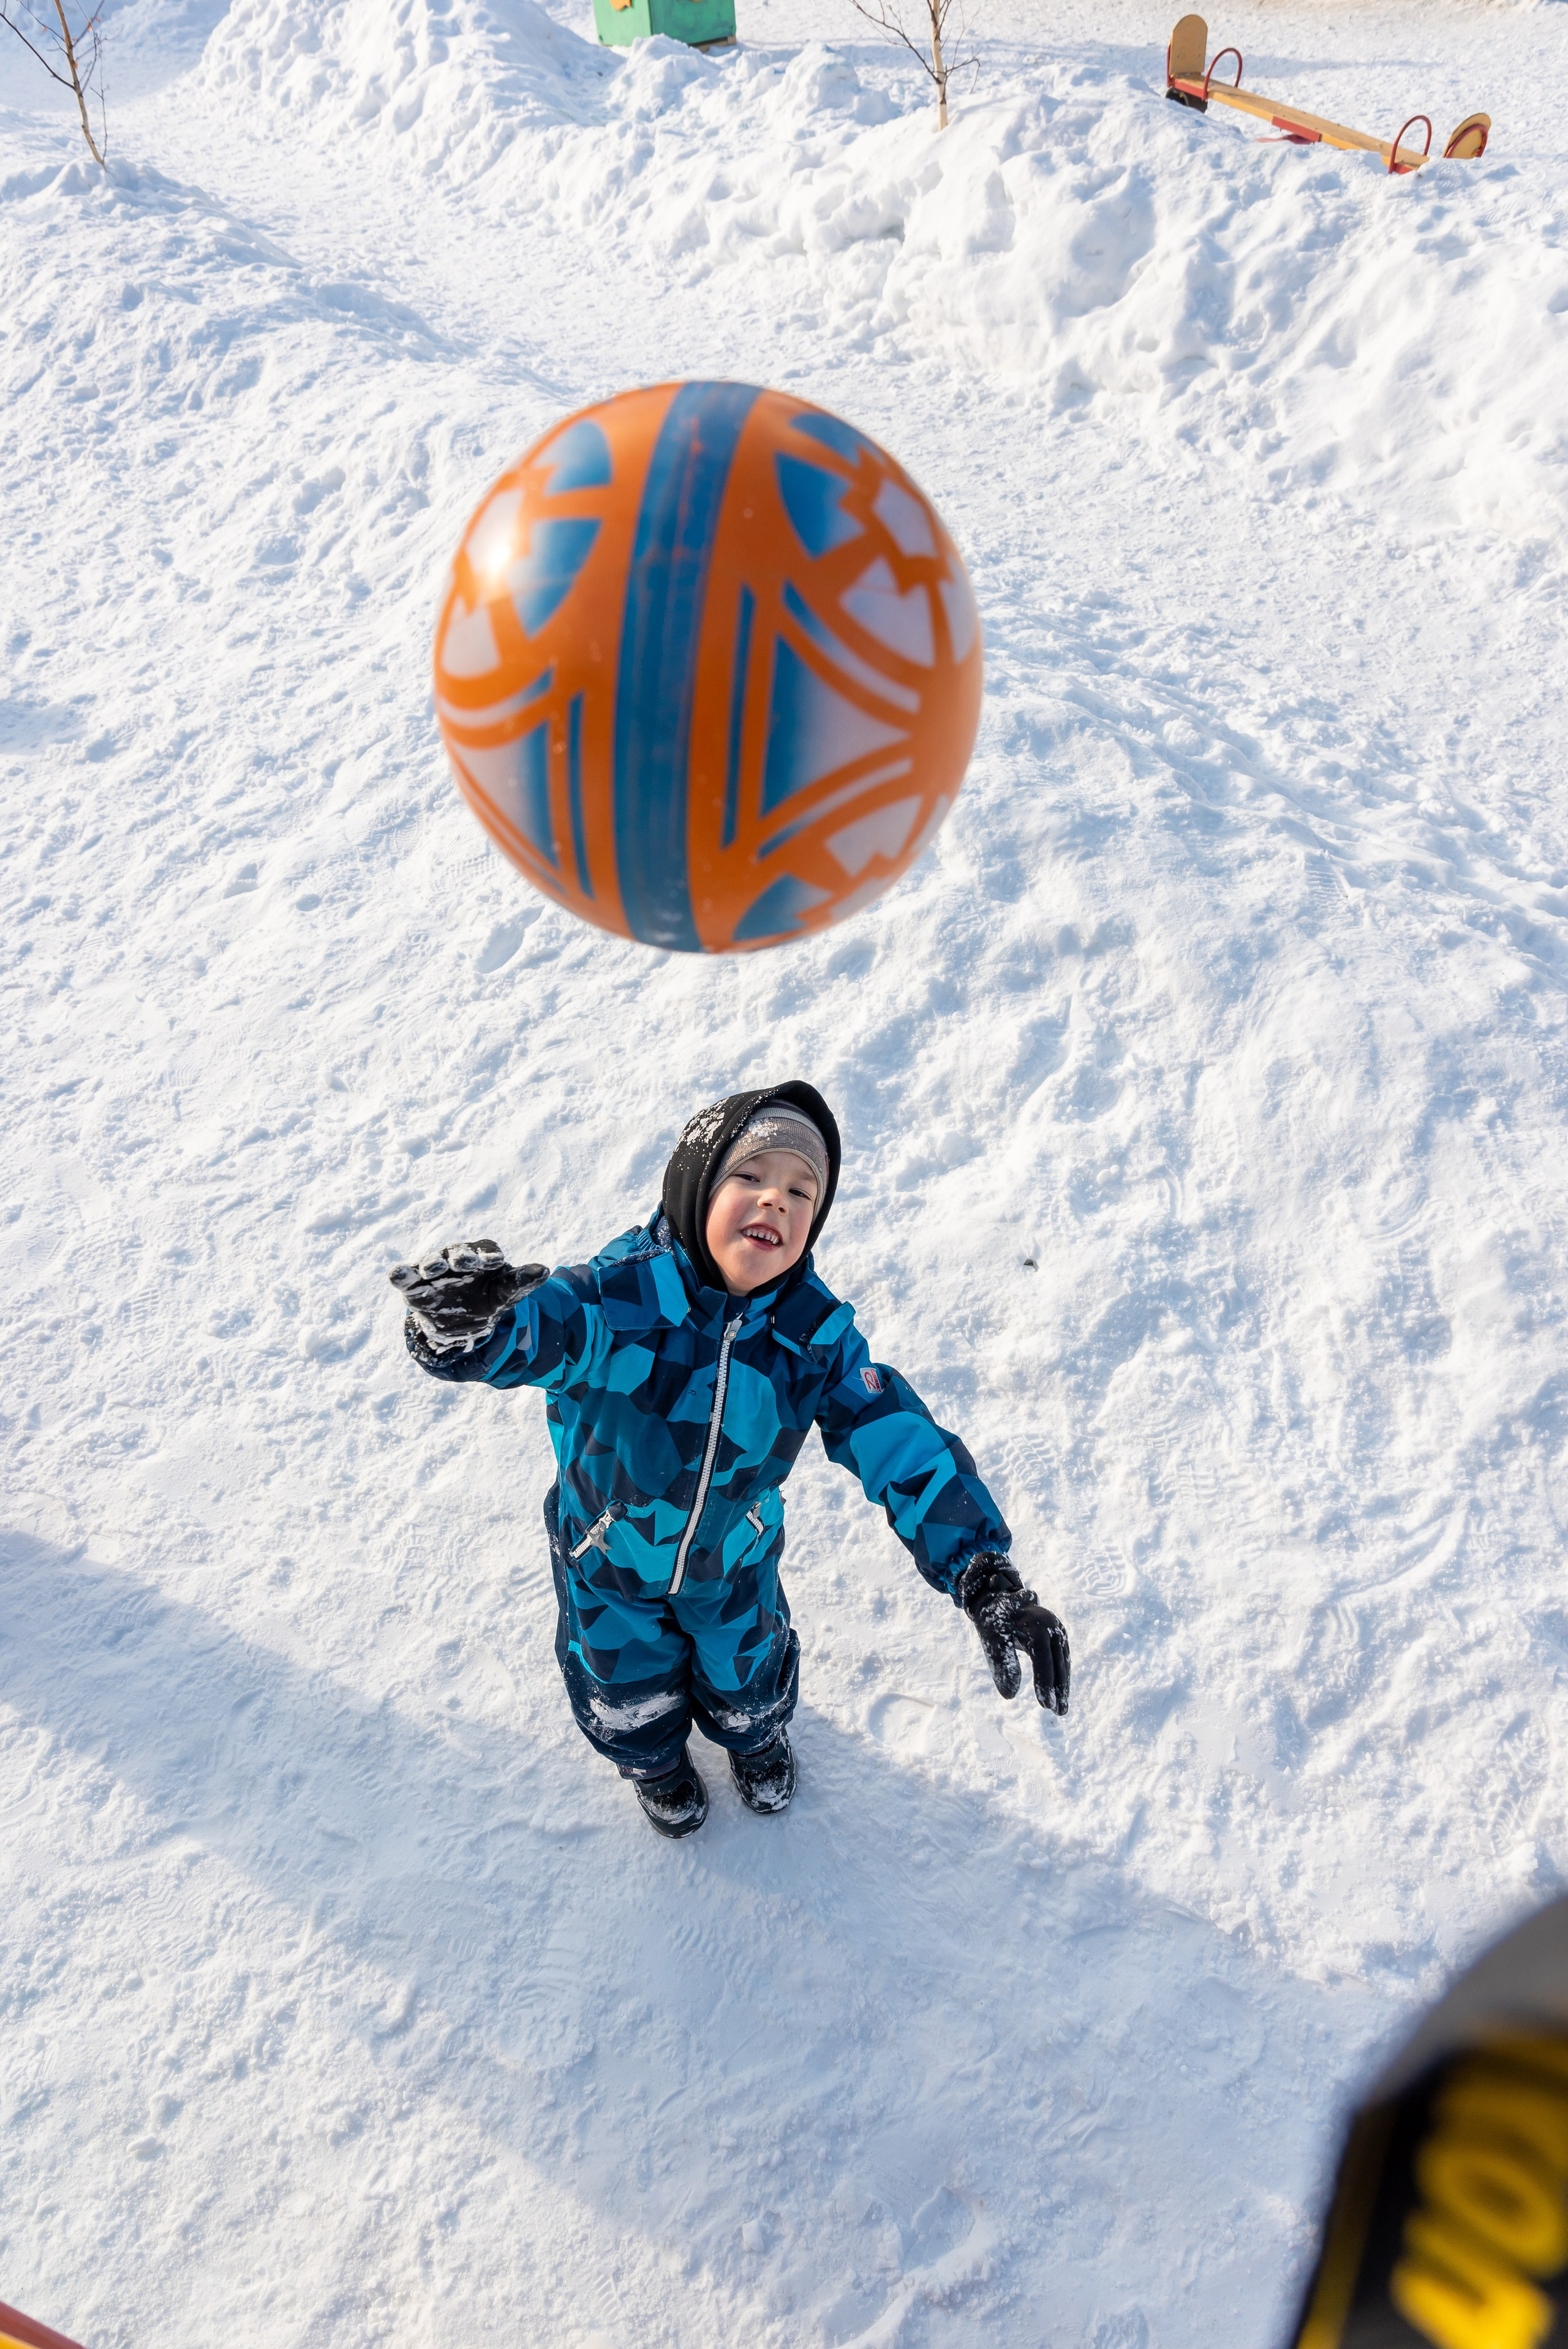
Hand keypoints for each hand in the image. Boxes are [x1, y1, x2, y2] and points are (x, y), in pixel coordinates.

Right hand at [388, 1240, 545, 1352]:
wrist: (460, 1324)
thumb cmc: (487, 1301)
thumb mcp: (505, 1295)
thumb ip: (522, 1282)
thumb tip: (545, 1271)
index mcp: (481, 1257)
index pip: (485, 1250)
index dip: (489, 1255)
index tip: (495, 1262)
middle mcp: (455, 1259)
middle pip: (457, 1253)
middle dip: (460, 1257)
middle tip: (464, 1262)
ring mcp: (433, 1271)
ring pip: (431, 1262)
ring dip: (431, 1263)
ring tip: (433, 1269)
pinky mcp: (414, 1286)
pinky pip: (406, 1277)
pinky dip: (400, 1274)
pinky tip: (395, 1274)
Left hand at [959, 1553, 1069, 1715]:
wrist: (999, 1599)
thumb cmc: (994, 1622)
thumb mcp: (993, 1641)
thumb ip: (1003, 1665)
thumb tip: (1010, 1695)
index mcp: (1035, 1625)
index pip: (1043, 1659)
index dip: (1045, 1683)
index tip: (1045, 1705)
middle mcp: (1051, 1625)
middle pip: (1058, 1662)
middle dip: (1058, 1689)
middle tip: (1059, 1713)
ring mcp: (1057, 1628)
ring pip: (1063, 1661)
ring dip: (1063, 1685)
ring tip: (1061, 1709)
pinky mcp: (1058, 1633)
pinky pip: (1062, 1657)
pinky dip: (1061, 1674)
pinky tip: (1059, 1692)